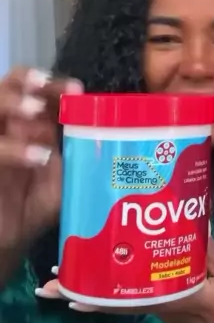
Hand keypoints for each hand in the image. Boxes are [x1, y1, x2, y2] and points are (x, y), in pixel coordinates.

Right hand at [0, 68, 82, 248]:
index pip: (36, 90)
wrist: (4, 240)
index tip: (76, 89)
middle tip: (47, 88)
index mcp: (26, 126)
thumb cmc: (30, 209)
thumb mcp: (58, 183)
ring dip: (12, 102)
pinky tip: (38, 156)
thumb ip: (71, 161)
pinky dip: (13, 149)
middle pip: (9, 86)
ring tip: (35, 110)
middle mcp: (6, 127)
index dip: (53, 84)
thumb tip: (94, 140)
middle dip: (27, 81)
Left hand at [38, 238, 213, 322]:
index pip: (133, 295)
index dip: (99, 290)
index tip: (69, 283)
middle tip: (52, 278)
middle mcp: (162, 306)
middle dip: (85, 288)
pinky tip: (111, 275)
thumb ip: (211, 254)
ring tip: (69, 274)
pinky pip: (138, 297)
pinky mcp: (168, 312)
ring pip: (123, 296)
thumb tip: (190, 221)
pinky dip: (119, 287)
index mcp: (180, 298)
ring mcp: (163, 311)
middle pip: (118, 296)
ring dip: (96, 286)